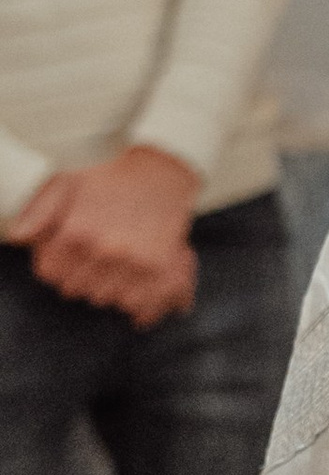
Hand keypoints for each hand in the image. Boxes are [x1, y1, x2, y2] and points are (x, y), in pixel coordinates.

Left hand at [7, 147, 199, 325]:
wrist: (164, 168)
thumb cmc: (113, 171)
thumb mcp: (66, 180)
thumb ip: (38, 210)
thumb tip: (18, 237)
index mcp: (77, 231)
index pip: (50, 273)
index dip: (54, 262)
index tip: (65, 253)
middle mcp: (105, 251)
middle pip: (76, 289)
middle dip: (79, 274)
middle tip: (91, 256)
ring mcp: (134, 263)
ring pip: (105, 299)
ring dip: (105, 286)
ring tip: (113, 265)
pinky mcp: (159, 269)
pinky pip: (137, 305)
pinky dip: (133, 300)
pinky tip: (132, 284)